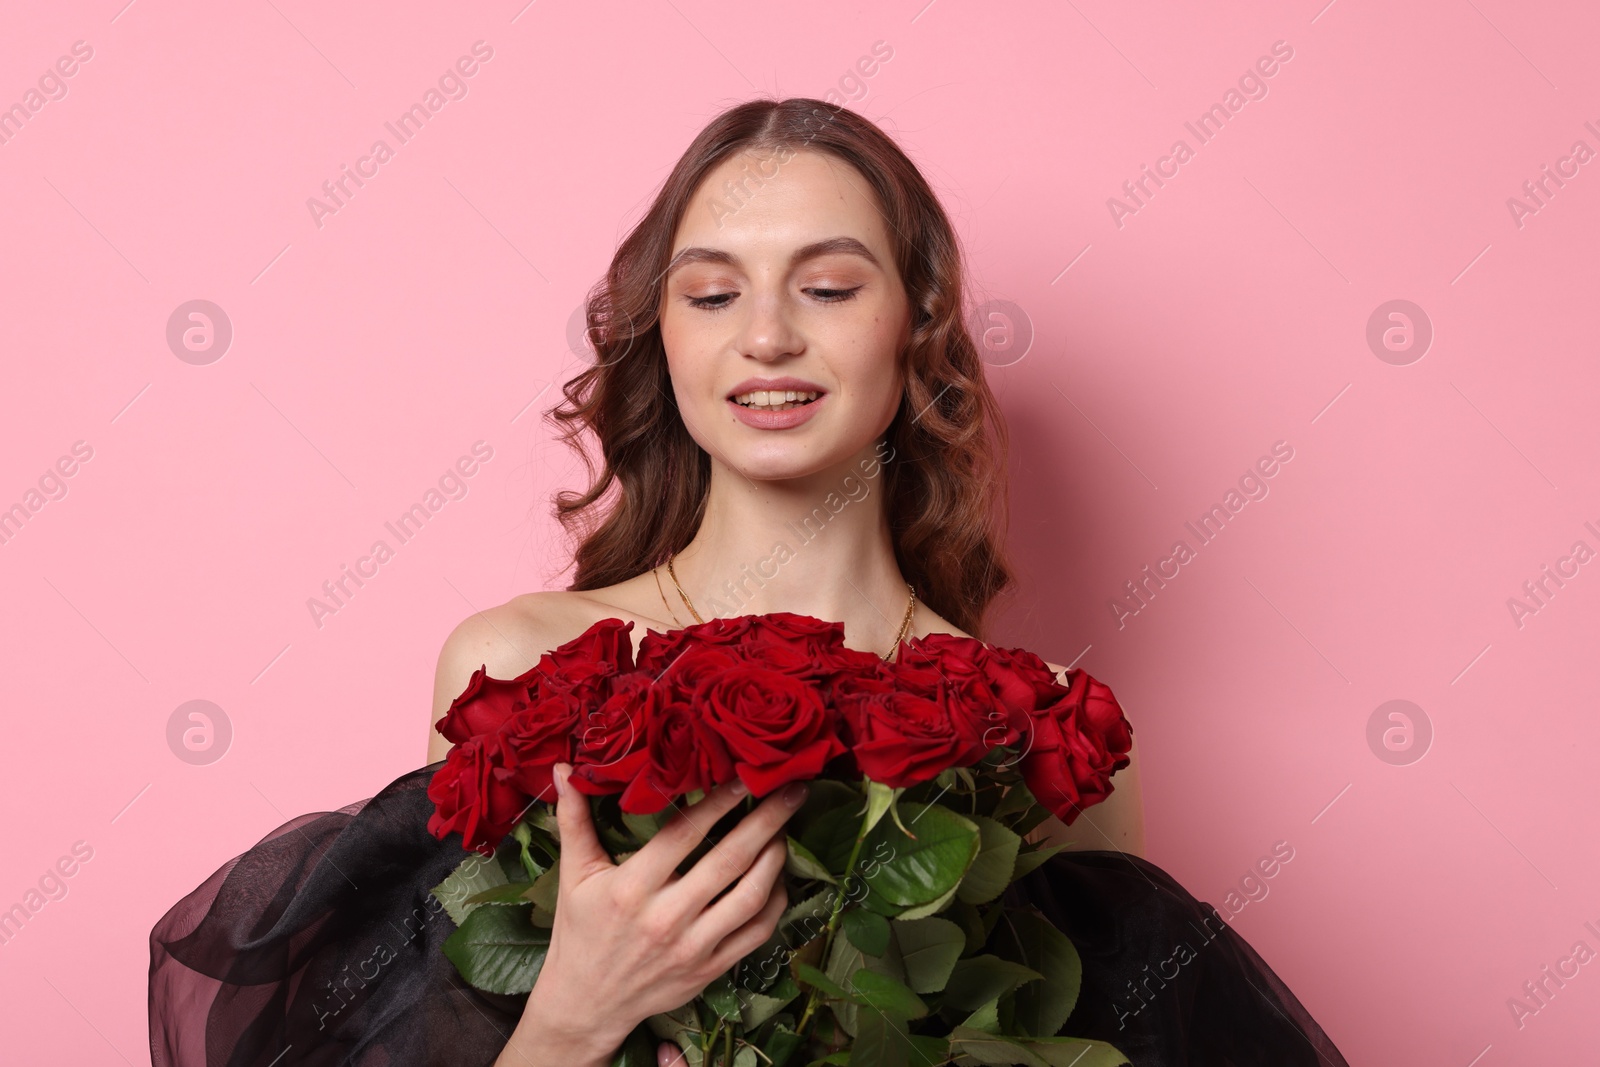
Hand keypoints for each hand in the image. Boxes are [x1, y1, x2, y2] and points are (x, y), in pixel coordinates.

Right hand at [505, 762, 807, 1063]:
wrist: (586, 1005)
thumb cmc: (579, 932)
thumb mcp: (574, 876)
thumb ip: (574, 821)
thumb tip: (565, 770)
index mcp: (631, 888)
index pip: (684, 834)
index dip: (719, 801)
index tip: (745, 775)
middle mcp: (666, 917)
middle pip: (729, 860)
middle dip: (768, 820)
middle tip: (793, 788)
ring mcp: (692, 947)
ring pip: (751, 896)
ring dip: (776, 858)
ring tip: (785, 828)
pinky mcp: (710, 970)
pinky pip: (757, 932)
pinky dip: (775, 900)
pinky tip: (777, 875)